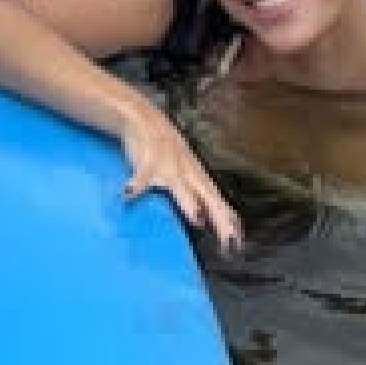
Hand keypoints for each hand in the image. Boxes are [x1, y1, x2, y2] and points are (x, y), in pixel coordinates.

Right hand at [117, 107, 243, 251]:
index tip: (237, 246)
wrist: (145, 118)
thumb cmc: (168, 153)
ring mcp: (169, 167)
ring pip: (181, 187)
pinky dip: (137, 184)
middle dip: (220, 219)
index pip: (220, 203)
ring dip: (189, 203)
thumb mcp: (187, 174)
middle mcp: (189, 174)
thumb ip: (197, 196)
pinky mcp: (148, 160)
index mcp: (199, 179)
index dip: (230, 223)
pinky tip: (128, 193)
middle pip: (209, 198)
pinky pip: (143, 175)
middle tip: (229, 241)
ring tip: (197, 220)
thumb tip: (207, 223)